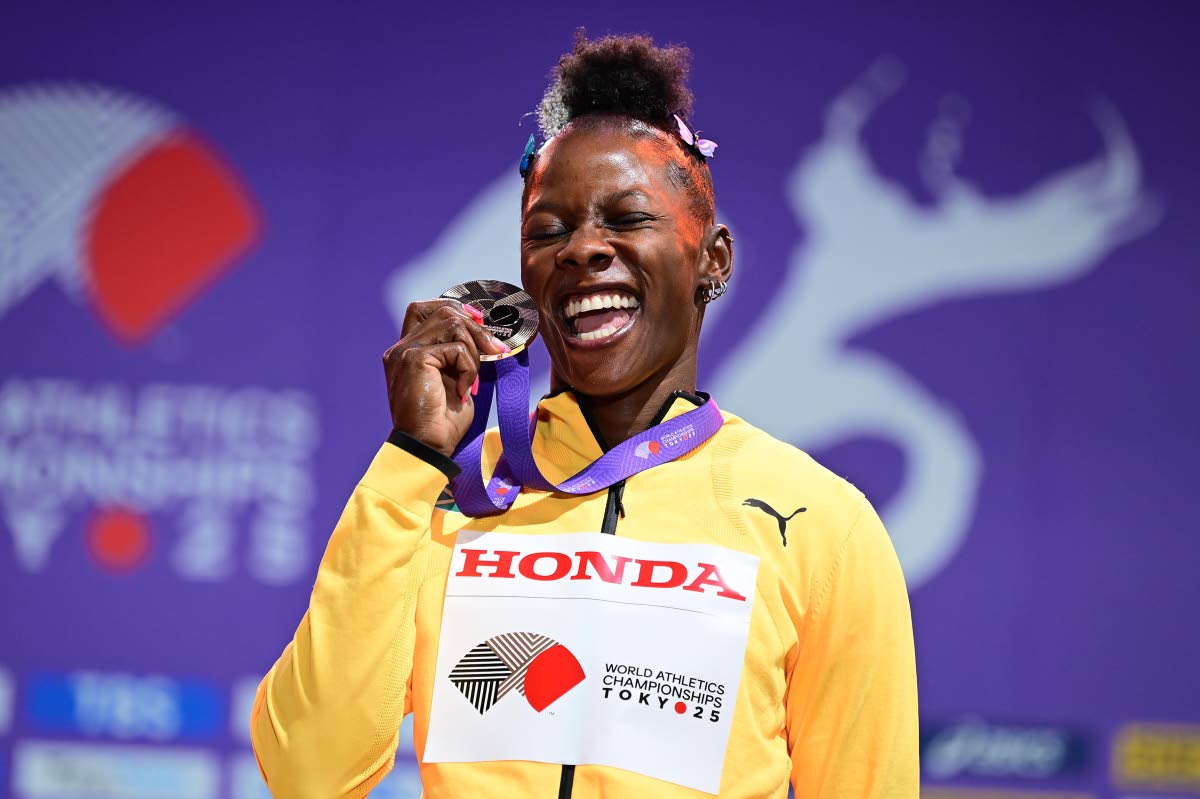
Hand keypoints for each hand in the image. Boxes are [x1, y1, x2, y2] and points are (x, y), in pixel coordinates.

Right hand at [383, 300, 509, 456]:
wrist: (427, 446)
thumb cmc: (442, 421)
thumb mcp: (455, 380)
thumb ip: (459, 355)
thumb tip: (484, 337)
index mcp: (407, 351)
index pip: (424, 308)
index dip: (454, 309)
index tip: (479, 324)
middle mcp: (401, 347)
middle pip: (444, 311)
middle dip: (476, 327)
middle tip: (495, 351)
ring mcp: (405, 351)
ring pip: (452, 323)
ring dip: (474, 350)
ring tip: (472, 378)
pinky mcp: (415, 359)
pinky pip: (457, 349)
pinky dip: (469, 369)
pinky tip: (463, 391)